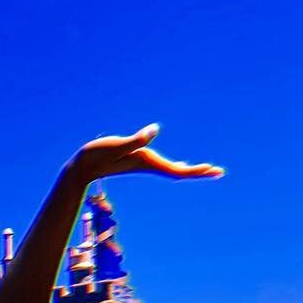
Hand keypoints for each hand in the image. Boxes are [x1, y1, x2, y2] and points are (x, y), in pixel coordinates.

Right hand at [72, 124, 223, 185]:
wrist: (82, 168)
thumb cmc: (98, 154)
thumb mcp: (118, 144)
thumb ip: (136, 139)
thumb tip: (154, 130)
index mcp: (148, 161)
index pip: (177, 170)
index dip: (195, 170)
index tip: (212, 169)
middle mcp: (149, 165)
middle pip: (179, 172)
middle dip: (199, 172)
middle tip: (220, 172)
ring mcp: (145, 164)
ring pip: (173, 170)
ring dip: (191, 170)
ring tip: (208, 170)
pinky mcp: (140, 161)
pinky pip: (165, 166)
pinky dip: (177, 167)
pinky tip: (182, 165)